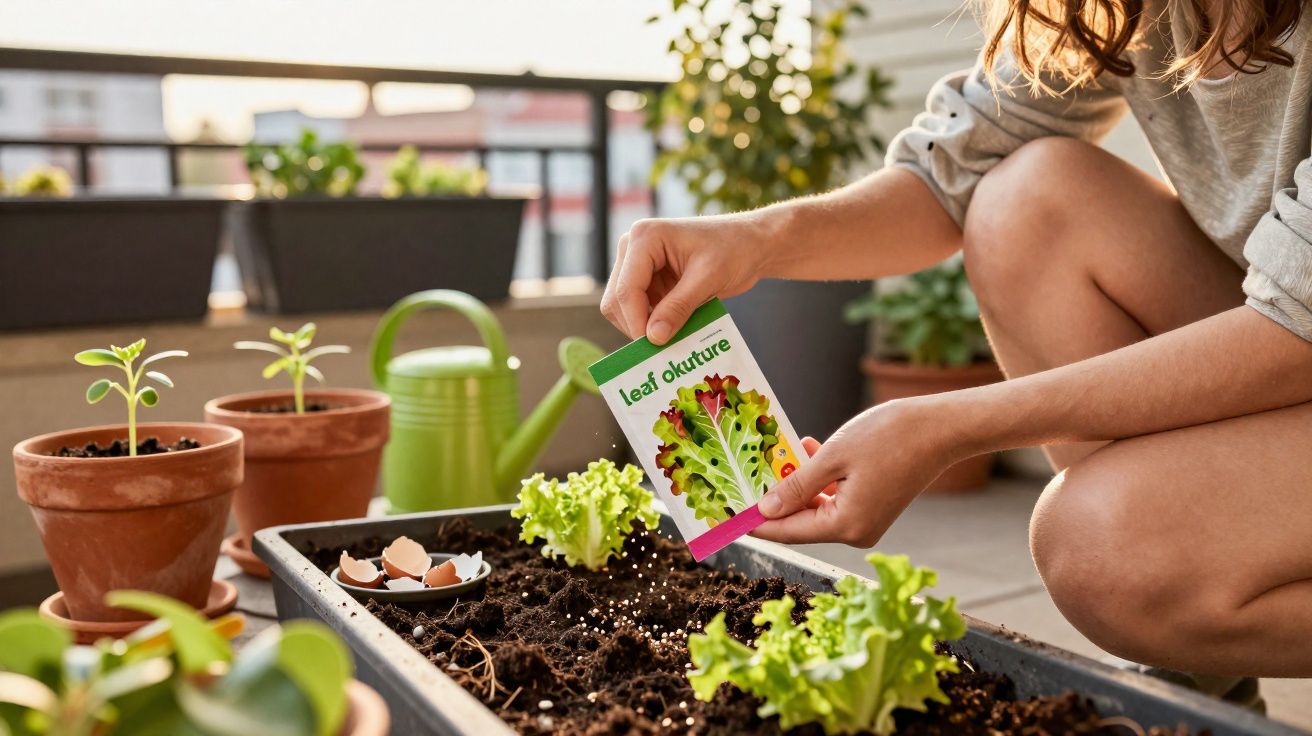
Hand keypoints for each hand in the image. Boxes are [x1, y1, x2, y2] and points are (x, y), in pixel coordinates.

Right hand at [601, 214, 773, 344]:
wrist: (750, 244)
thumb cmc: (734, 250)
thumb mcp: (708, 279)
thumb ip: (679, 307)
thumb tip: (653, 338)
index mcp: (644, 237)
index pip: (627, 288)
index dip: (637, 321)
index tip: (655, 346)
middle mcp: (633, 248)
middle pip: (617, 299)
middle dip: (637, 325)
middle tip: (663, 349)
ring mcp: (638, 264)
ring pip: (622, 308)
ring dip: (644, 326)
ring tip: (672, 338)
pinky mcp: (647, 280)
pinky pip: (638, 310)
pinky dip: (652, 324)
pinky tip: (674, 330)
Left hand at [752, 399, 961, 546]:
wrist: (940, 428)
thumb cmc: (891, 437)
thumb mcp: (833, 457)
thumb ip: (796, 487)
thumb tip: (765, 511)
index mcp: (845, 526)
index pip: (786, 531)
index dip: (754, 522)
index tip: (726, 515)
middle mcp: (855, 531)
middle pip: (799, 521)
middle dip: (772, 499)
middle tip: (742, 479)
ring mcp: (865, 521)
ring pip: (815, 506)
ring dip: (795, 483)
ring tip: (775, 455)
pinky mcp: (872, 506)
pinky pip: (833, 497)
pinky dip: (817, 478)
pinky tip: (805, 449)